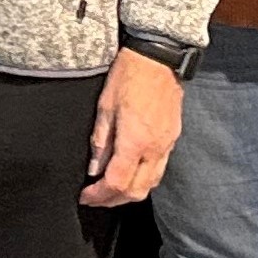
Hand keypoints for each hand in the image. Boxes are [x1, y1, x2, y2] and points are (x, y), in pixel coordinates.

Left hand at [80, 49, 182, 206]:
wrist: (159, 57)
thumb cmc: (129, 76)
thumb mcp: (105, 106)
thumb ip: (100, 140)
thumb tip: (94, 168)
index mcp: (135, 141)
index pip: (117, 183)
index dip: (99, 195)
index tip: (85, 196)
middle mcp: (155, 149)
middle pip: (136, 191)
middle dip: (113, 200)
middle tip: (95, 197)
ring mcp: (167, 145)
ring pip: (151, 184)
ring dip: (129, 193)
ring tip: (110, 189)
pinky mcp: (173, 138)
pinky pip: (159, 170)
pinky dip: (143, 179)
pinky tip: (129, 173)